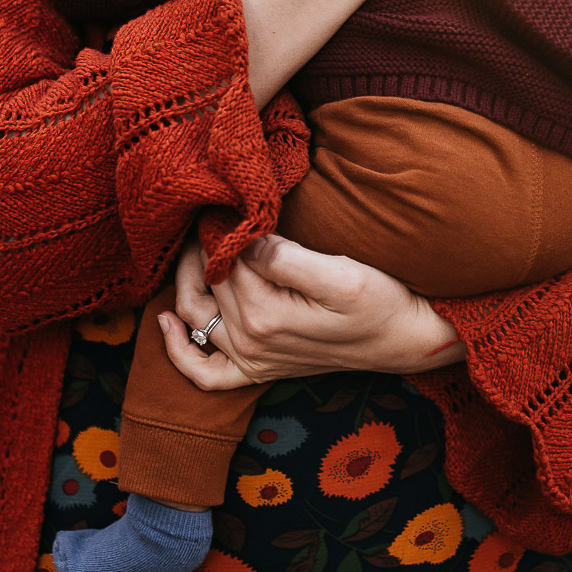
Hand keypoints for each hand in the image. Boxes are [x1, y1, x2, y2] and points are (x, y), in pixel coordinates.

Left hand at [156, 236, 464, 390]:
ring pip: (194, 315)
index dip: (223, 225)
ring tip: (195, 243)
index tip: (229, 197)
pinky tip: (167, 323)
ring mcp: (252, 359)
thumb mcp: (340, 272)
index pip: (224, 258)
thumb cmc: (380, 300)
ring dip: (183, 280)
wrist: (404, 339)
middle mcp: (250, 342)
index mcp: (265, 315)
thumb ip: (285, 258)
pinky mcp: (257, 369)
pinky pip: (205, 374)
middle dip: (205, 245)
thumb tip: (242, 238)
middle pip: (208, 282)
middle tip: (214, 209)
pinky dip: (179, 351)